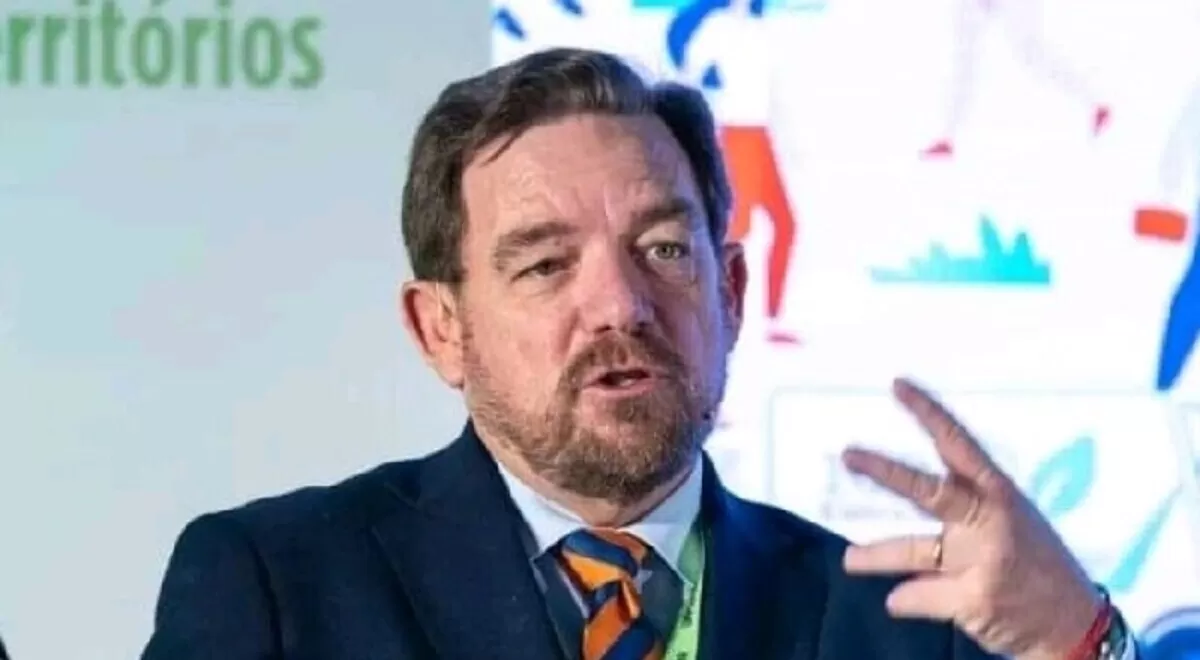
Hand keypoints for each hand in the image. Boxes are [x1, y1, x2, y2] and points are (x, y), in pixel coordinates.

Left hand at [841, 378, 1103, 659]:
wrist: (1077, 625)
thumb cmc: (1038, 567)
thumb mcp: (1014, 522)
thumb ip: (969, 505)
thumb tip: (910, 491)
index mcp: (1001, 494)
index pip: (960, 444)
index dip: (928, 414)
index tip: (898, 386)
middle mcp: (991, 521)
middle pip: (929, 491)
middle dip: (885, 472)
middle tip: (849, 456)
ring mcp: (983, 560)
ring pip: (912, 550)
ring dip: (875, 556)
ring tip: (850, 560)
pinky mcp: (973, 600)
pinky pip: (918, 595)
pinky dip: (904, 599)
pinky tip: (897, 600)